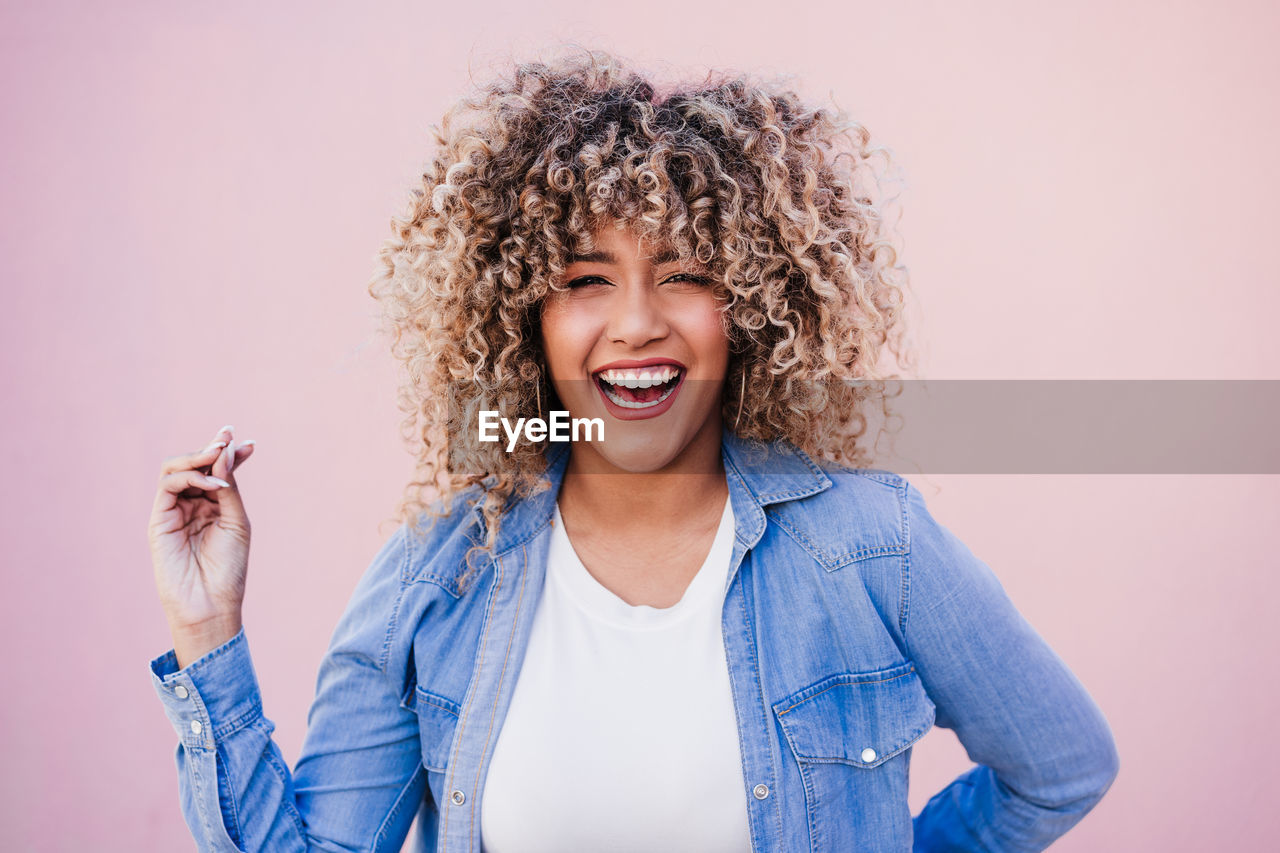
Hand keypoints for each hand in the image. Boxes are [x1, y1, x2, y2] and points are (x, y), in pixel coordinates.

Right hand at [148, 425, 255, 667]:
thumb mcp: (236, 521)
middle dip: (213, 447)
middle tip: (230, 437)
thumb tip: (224, 453)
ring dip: (199, 457)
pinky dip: (191, 477)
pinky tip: (212, 485)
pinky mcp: (158, 520)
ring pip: (177, 469)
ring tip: (219, 455)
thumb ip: (229, 488)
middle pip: (197, 465)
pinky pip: (168, 486)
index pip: (218, 472)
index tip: (249, 444)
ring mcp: (173, 511)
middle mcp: (192, 505)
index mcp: (213, 506)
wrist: (210, 603)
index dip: (230, 455)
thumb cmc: (227, 568)